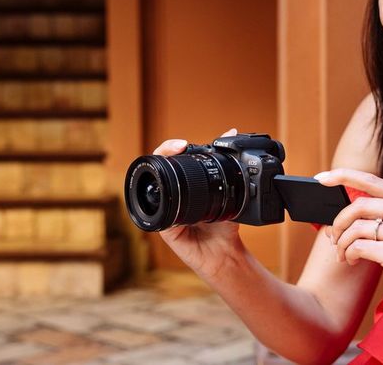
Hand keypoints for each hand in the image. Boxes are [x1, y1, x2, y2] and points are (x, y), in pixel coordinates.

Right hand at [154, 128, 244, 277]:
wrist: (226, 252)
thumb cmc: (225, 223)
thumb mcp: (230, 190)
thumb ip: (228, 165)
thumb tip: (231, 131)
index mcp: (184, 187)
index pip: (168, 160)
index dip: (169, 148)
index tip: (182, 143)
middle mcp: (171, 196)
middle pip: (156, 169)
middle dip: (163, 153)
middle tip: (178, 147)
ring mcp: (165, 211)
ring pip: (151, 187)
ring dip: (157, 172)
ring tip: (172, 161)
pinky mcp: (164, 228)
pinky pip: (156, 214)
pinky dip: (159, 204)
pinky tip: (163, 193)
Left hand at [316, 169, 382, 315]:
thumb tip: (342, 216)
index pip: (371, 180)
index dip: (344, 176)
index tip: (321, 178)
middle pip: (359, 206)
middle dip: (339, 222)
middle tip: (333, 238)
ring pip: (356, 229)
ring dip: (342, 244)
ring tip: (343, 254)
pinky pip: (359, 247)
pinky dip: (349, 254)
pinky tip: (351, 261)